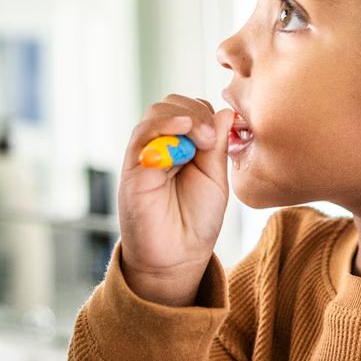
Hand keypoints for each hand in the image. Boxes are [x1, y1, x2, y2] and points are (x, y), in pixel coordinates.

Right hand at [118, 96, 231, 307]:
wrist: (176, 256)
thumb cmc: (196, 222)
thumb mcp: (216, 179)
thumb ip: (217, 146)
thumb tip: (226, 111)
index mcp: (186, 146)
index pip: (194, 109)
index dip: (208, 114)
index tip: (221, 134)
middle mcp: (164, 146)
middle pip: (174, 104)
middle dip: (197, 112)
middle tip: (211, 137)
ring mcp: (147, 153)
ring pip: (158, 112)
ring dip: (184, 117)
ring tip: (202, 139)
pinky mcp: (133, 165)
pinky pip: (143, 132)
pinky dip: (163, 124)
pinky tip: (182, 129)